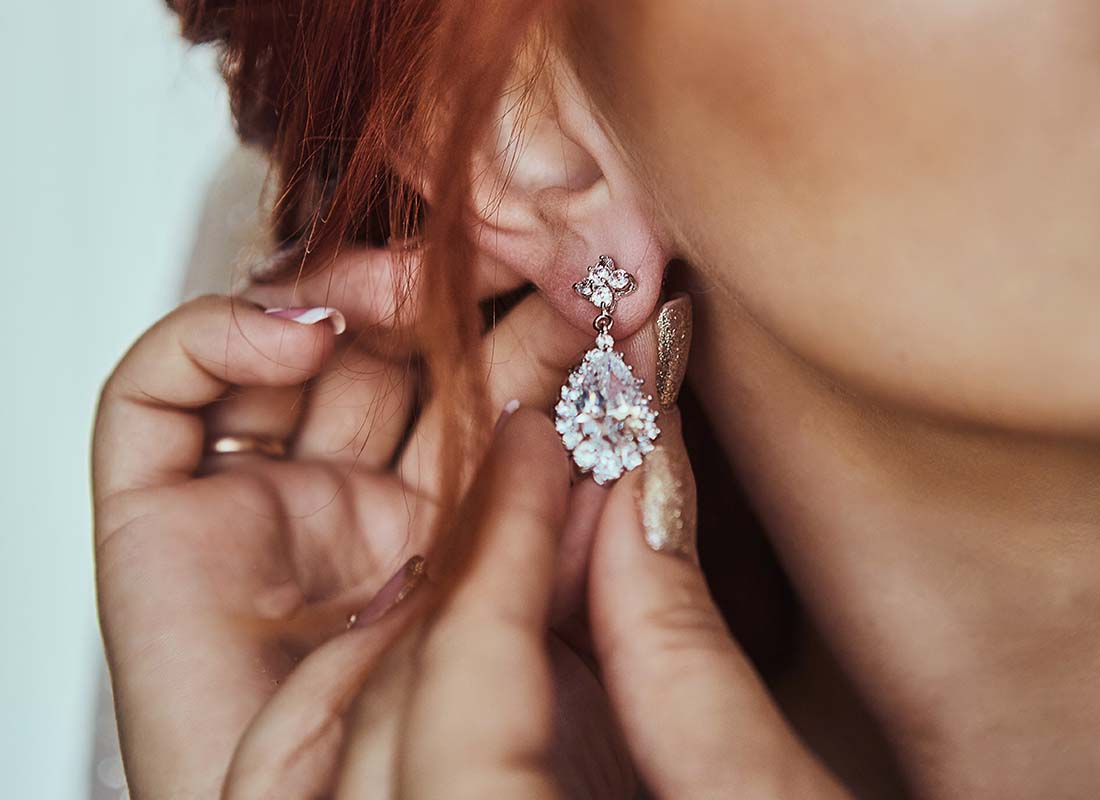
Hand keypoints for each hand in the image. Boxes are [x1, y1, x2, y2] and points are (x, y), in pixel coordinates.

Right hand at [93, 247, 634, 795]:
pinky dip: (213, 336)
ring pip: (282, 345)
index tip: (603, 286)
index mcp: (449, 530)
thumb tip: (635, 422)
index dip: (537, 333)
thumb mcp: (551, 631)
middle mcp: (356, 509)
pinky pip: (153, 395)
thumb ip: (589, 535)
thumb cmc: (431, 788)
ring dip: (341, 291)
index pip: (486, 393)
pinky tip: (297, 338)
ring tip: (410, 285)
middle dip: (453, 292)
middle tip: (505, 251)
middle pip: (389, 354)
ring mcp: (259, 510)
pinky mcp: (158, 526)